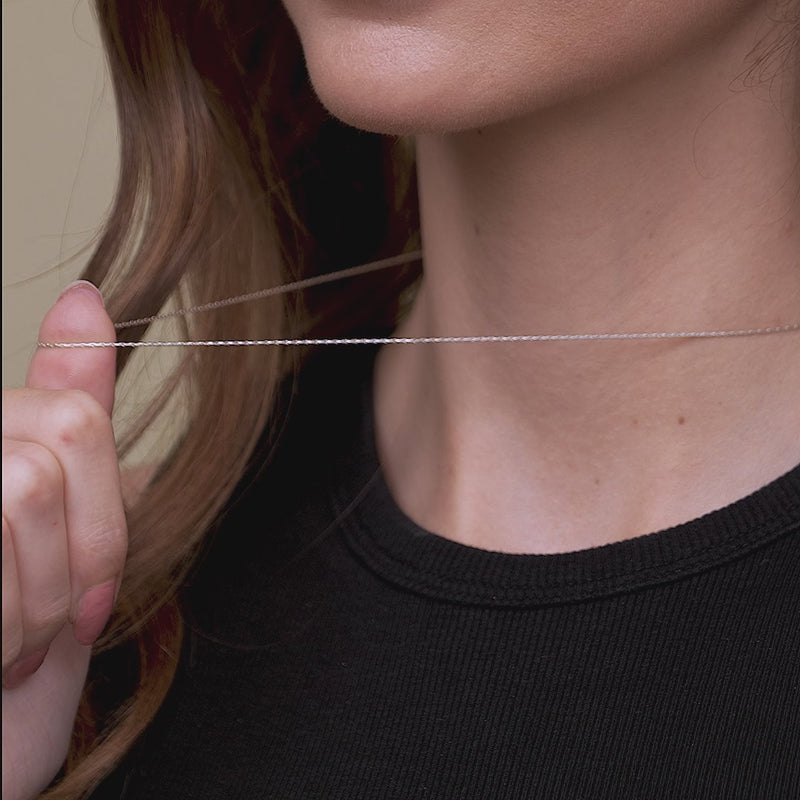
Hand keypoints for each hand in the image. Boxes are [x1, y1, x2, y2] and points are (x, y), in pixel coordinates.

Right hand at [2, 282, 126, 799]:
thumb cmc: (21, 663)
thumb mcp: (69, 540)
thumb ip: (71, 415)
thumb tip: (87, 294)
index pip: (79, 415)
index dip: (106, 516)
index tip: (94, 598)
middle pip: (59, 445)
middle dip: (80, 557)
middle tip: (50, 629)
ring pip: (24, 485)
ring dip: (38, 595)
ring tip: (7, 648)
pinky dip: (9, 617)